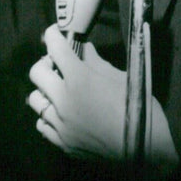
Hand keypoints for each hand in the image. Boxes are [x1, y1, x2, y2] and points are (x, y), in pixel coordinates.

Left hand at [28, 26, 126, 158]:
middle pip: (36, 72)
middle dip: (46, 62)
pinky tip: (63, 114)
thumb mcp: (119, 78)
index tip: (55, 33)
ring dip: (45, 90)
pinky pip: (42, 124)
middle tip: (59, 64)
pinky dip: (49, 116)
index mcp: (80, 79)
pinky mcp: (62, 143)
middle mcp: (64, 100)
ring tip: (60, 91)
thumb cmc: (138, 106)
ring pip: (35, 99)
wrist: (145, 148)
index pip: (56, 47)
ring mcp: (60, 124)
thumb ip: (95, 62)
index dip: (53, 35)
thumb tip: (83, 50)